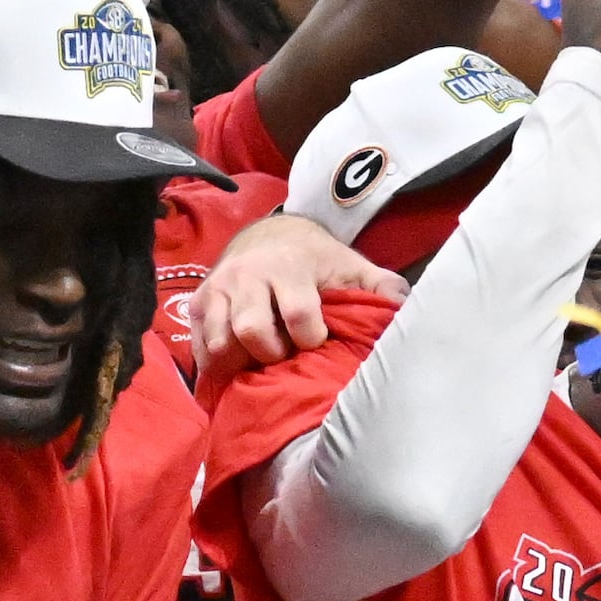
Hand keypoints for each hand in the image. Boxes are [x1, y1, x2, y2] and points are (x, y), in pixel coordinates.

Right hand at [192, 213, 408, 389]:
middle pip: (253, 331)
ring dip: (242, 361)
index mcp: (289, 266)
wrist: (269, 235)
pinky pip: (200, 346)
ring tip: (262, 360)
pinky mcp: (197, 304)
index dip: (311, 338)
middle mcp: (247, 276)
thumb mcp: (350, 265)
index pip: (298, 314)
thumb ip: (379, 286)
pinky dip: (217, 364)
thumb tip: (403, 306)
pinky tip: (238, 365)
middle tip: (287, 354)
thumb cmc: (315, 259)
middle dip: (273, 353)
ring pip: (221, 342)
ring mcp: (217, 290)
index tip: (319, 342)